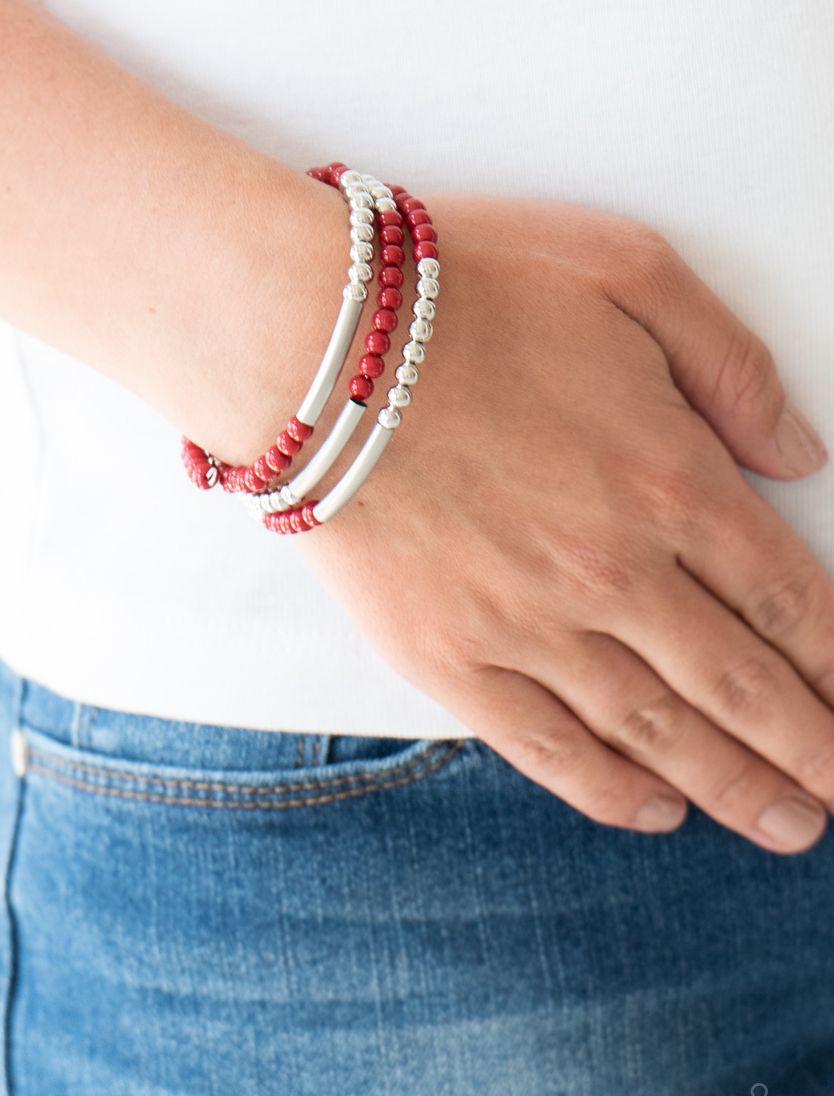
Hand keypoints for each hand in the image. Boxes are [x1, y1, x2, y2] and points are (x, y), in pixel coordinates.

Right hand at [300, 195, 833, 852]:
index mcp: (671, 479)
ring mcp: (527, 625)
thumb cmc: (465, 288)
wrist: (311, 338)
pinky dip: (609, 790)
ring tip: (787, 825)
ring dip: (733, 788)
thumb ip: (730, 364)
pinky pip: (546, 745)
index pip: (789, 600)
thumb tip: (800, 451)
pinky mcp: (448, 654)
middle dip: (810, 750)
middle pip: (741, 688)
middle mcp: (613, 573)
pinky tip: (656, 811)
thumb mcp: (630, 271)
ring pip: (657, 734)